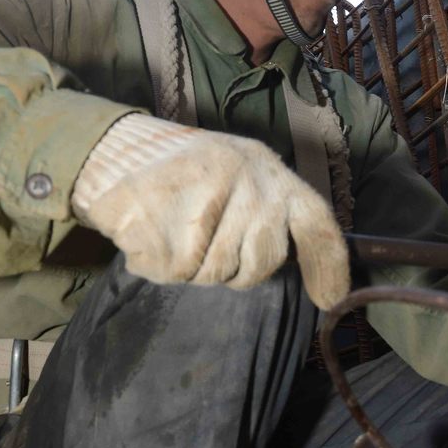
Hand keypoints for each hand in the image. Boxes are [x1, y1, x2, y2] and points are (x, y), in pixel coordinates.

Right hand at [71, 113, 349, 309]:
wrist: (116, 148)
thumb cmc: (186, 174)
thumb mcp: (240, 178)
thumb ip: (271, 216)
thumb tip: (315, 277)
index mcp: (267, 170)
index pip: (315, 222)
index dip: (329, 265)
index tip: (330, 299)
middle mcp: (245, 178)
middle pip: (258, 264)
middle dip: (231, 270)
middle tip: (203, 243)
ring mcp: (203, 195)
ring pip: (212, 273)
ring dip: (189, 267)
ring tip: (172, 230)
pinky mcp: (161, 216)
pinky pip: (170, 270)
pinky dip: (155, 264)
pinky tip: (149, 231)